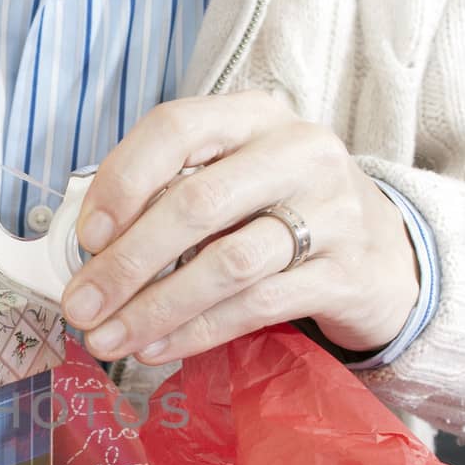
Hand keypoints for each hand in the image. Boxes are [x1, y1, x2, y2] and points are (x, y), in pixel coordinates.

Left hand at [61, 92, 419, 363]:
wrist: (384, 252)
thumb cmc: (282, 211)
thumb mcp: (233, 179)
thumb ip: (170, 195)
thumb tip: (88, 252)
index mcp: (255, 116)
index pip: (177, 128)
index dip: (123, 180)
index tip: (88, 235)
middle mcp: (298, 153)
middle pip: (196, 204)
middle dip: (127, 263)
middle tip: (81, 305)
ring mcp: (329, 213)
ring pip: (226, 263)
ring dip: (156, 308)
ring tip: (108, 338)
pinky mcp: (343, 274)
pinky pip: (256, 308)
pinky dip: (197, 332)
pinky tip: (157, 348)